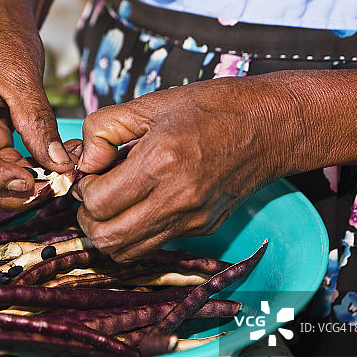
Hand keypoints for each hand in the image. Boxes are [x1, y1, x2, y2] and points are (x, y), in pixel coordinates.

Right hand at [0, 0, 74, 208]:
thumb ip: (39, 122)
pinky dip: (20, 171)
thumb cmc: (4, 36)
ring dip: (13, 183)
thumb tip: (58, 165)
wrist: (1, 20)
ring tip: (51, 181)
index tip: (23, 181)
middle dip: (3, 185)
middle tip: (45, 190)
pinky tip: (47, 171)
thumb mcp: (25, 77)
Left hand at [72, 75, 300, 260]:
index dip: (83, 190)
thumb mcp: (150, 104)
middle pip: (108, 239)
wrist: (272, 126)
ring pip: (128, 252)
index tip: (90, 173)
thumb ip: (104, 129)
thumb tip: (83, 161)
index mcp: (161, 162)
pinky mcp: (202, 228)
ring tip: (114, 203)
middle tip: (94, 194)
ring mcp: (192, 219)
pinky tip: (141, 204)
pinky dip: (135, 232)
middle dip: (89, 219)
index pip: (99, 203)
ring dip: (109, 232)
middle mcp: (177, 199)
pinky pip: (154, 244)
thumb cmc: (214, 107)